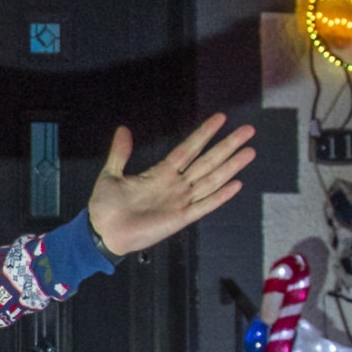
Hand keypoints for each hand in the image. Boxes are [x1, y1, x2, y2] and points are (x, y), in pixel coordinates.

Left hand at [87, 113, 255, 256]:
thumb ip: (120, 153)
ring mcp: (180, 201)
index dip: (204, 134)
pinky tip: (237, 184)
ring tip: (249, 151)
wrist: (102, 233)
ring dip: (231, 166)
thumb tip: (123, 129)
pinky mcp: (181, 218)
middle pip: (207, 161)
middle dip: (228, 145)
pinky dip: (220, 196)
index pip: (188, 149)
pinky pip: (205, 205)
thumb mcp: (110, 174)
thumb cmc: (106, 206)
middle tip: (248, 130)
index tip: (221, 118)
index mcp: (161, 173)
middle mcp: (176, 185)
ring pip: (211, 180)